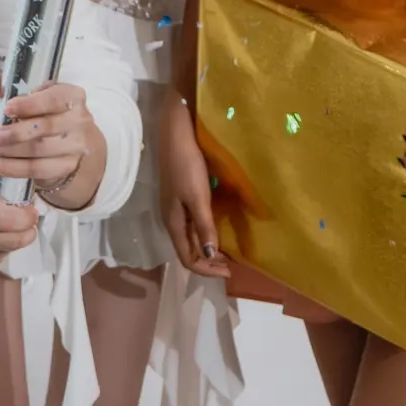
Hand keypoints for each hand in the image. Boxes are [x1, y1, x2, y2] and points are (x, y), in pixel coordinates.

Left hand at [0, 73, 105, 209]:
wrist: (71, 139)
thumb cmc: (44, 110)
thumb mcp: (27, 90)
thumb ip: (5, 84)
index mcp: (73, 96)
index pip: (53, 99)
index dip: (30, 105)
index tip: (7, 109)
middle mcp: (79, 120)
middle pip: (44, 127)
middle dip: (14, 133)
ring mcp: (75, 146)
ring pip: (38, 150)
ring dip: (9, 151)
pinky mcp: (67, 166)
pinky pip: (38, 169)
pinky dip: (14, 168)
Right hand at [159, 96, 230, 277]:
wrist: (175, 135)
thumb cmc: (186, 165)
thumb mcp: (197, 197)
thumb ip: (204, 226)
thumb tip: (209, 255)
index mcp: (173, 223)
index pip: (188, 259)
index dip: (207, 269)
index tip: (231, 270)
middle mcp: (173, 220)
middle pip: (189, 251)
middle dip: (209, 261)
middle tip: (232, 264)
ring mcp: (176, 208)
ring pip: (192, 238)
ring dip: (208, 248)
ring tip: (229, 250)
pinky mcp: (181, 197)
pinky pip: (194, 224)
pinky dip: (207, 232)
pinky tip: (219, 227)